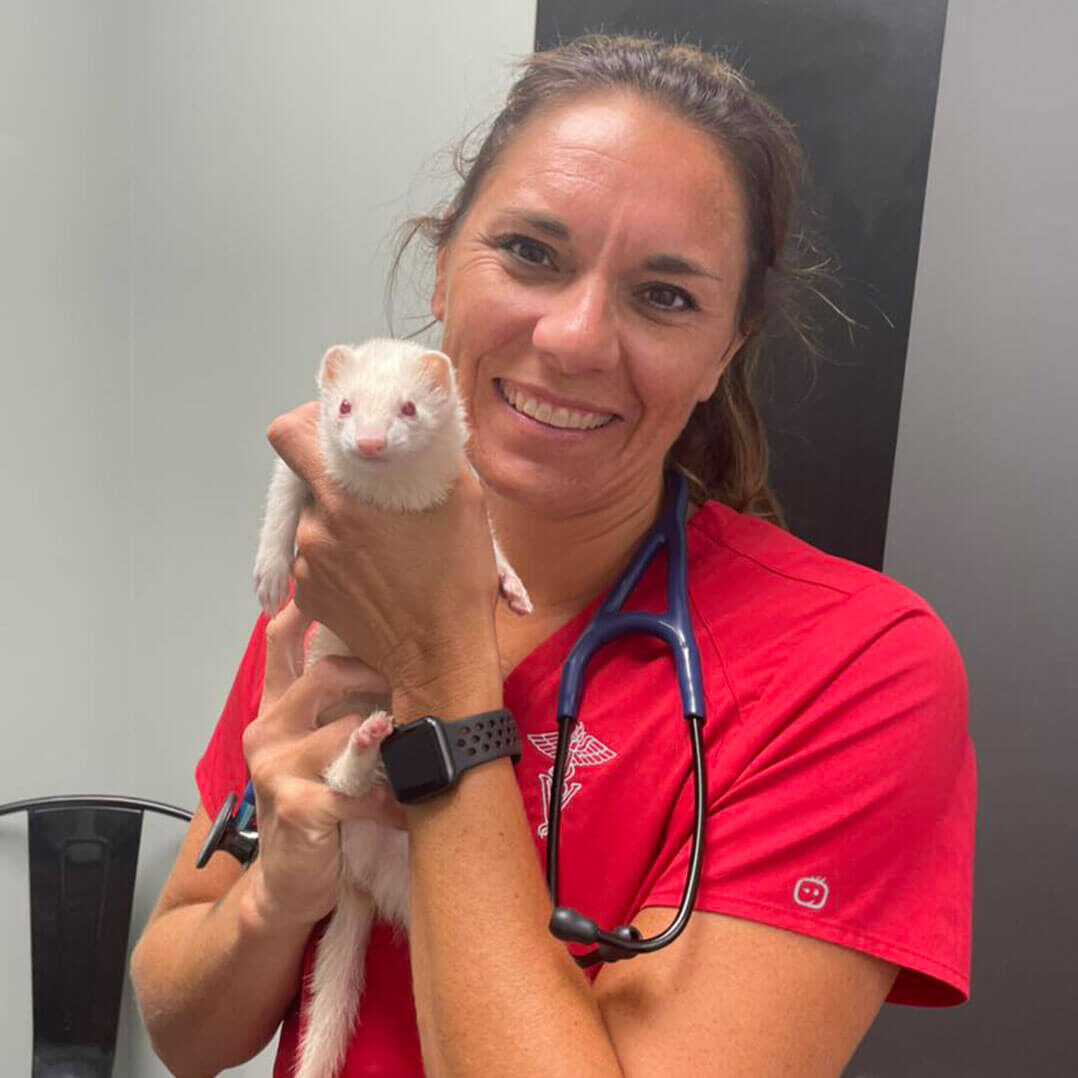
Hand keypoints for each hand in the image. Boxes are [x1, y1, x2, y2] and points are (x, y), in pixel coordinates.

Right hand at [241, 600, 404, 928]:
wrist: (287, 883)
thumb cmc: (317, 805)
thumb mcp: (320, 749)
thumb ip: (340, 707)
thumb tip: (395, 655)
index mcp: (275, 707)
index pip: (280, 643)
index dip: (304, 607)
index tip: (332, 581)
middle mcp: (267, 728)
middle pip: (326, 675)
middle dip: (378, 676)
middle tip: (412, 688)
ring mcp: (276, 767)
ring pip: (350, 729)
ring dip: (393, 746)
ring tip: (416, 757)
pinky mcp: (297, 806)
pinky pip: (360, 789)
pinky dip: (390, 801)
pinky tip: (402, 810)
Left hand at [266, 402, 502, 696]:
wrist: (443, 655)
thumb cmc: (457, 579)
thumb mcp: (462, 498)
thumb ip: (431, 452)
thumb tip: (422, 427)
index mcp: (343, 497)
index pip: (287, 436)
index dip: (307, 426)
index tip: (335, 435)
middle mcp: (314, 528)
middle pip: (312, 484)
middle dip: (343, 486)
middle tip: (385, 504)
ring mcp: (307, 567)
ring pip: (317, 524)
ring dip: (343, 525)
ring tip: (388, 547)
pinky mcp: (310, 598)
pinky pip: (317, 562)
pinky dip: (342, 561)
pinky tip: (379, 575)